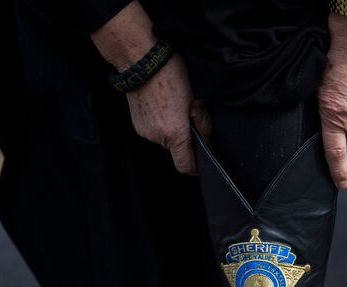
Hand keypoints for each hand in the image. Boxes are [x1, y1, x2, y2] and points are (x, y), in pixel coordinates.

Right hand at [90, 1, 208, 174]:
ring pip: (165, 139)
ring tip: (174, 106)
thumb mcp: (198, 100)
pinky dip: (160, 122)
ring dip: (172, 129)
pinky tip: (163, 104)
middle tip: (189, 117)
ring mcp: (144, 132)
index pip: (185, 166)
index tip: (203, 161)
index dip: (196, 167)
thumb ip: (205, 126)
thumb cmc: (171, 76)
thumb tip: (210, 143)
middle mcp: (157, 138)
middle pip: (176, 150)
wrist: (140, 60)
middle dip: (185, 139)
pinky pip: (154, 130)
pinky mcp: (136, 124)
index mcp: (174, 135)